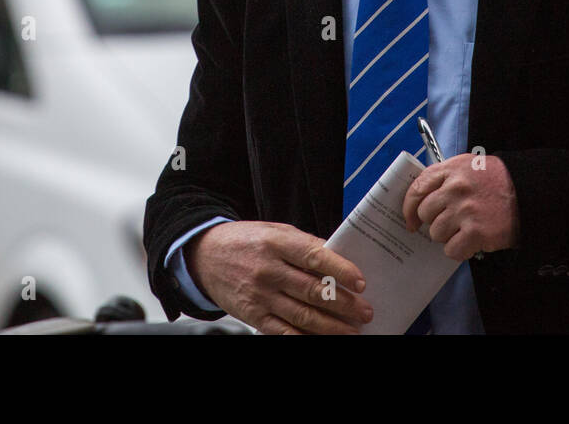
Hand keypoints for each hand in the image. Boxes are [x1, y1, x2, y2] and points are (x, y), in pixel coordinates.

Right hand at [184, 220, 372, 333]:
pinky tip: (321, 338)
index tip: (360, 282)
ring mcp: (259, 295)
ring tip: (351, 330)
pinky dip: (304, 337)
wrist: (204, 256)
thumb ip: (306, 245)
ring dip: (331, 326)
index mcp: (277, 243)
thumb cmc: (246, 241)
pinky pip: (282, 331)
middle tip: (364, 312)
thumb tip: (339, 259)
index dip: (340, 270)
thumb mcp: (276, 231)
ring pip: (301, 315)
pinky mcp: (252, 315)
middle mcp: (268, 270)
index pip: (315, 257)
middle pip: (312, 291)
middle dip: (343, 304)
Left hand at [402, 154, 519, 259]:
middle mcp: (455, 188)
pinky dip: (459, 250)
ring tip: (464, 230)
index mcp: (452, 170)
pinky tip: (470, 242)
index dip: (409, 207)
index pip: (417, 188)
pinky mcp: (476, 232)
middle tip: (450, 222)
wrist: (529, 193)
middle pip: (425, 213)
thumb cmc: (498, 181)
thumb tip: (422, 196)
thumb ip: (446, 176)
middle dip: (435, 221)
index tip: (410, 219)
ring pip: (436, 233)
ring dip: (448, 236)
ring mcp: (465, 211)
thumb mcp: (471, 165)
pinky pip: (451, 250)